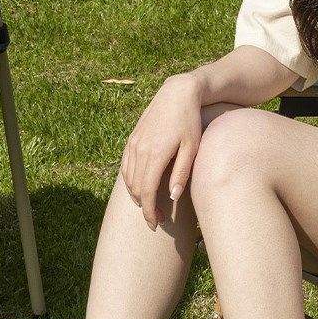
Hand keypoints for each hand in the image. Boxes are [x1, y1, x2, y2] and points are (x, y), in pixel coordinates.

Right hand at [121, 74, 202, 229]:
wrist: (177, 93)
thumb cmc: (190, 122)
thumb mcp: (191, 148)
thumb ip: (181, 174)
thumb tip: (172, 197)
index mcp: (155, 155)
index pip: (147, 192)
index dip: (150, 212)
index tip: (155, 225)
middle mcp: (140, 150)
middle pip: (136, 189)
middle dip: (145, 208)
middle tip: (157, 220)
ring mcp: (133, 144)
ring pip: (128, 179)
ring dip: (136, 197)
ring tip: (150, 206)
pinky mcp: (132, 140)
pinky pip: (125, 167)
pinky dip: (130, 182)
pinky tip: (140, 189)